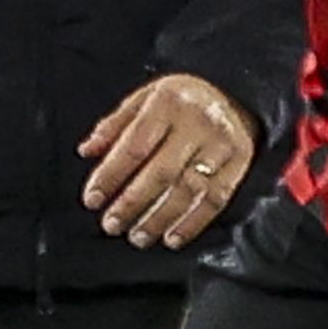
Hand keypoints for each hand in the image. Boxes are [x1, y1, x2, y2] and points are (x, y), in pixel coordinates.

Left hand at [82, 72, 255, 247]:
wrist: (234, 91)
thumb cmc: (182, 99)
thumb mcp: (145, 98)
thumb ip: (115, 125)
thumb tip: (87, 151)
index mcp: (168, 102)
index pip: (134, 146)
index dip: (110, 176)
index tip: (93, 199)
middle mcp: (197, 122)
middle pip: (160, 172)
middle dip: (131, 204)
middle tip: (112, 225)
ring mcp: (221, 143)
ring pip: (187, 190)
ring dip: (159, 219)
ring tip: (138, 236)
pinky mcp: (240, 162)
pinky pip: (215, 199)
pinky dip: (192, 223)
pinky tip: (172, 237)